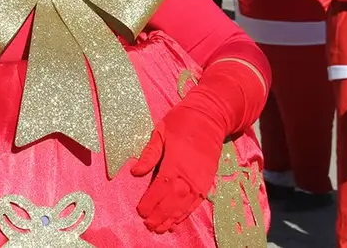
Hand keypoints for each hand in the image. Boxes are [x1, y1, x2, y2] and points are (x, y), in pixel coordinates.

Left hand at [131, 104, 223, 232]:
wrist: (211, 116)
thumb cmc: (182, 121)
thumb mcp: (161, 131)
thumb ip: (149, 154)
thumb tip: (135, 172)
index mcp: (175, 161)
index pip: (160, 187)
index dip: (150, 202)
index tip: (140, 212)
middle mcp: (189, 174)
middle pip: (173, 201)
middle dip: (160, 215)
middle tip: (148, 226)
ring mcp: (200, 178)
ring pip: (185, 204)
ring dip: (172, 218)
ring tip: (160, 229)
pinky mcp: (208, 180)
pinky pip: (196, 201)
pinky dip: (187, 212)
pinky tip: (178, 220)